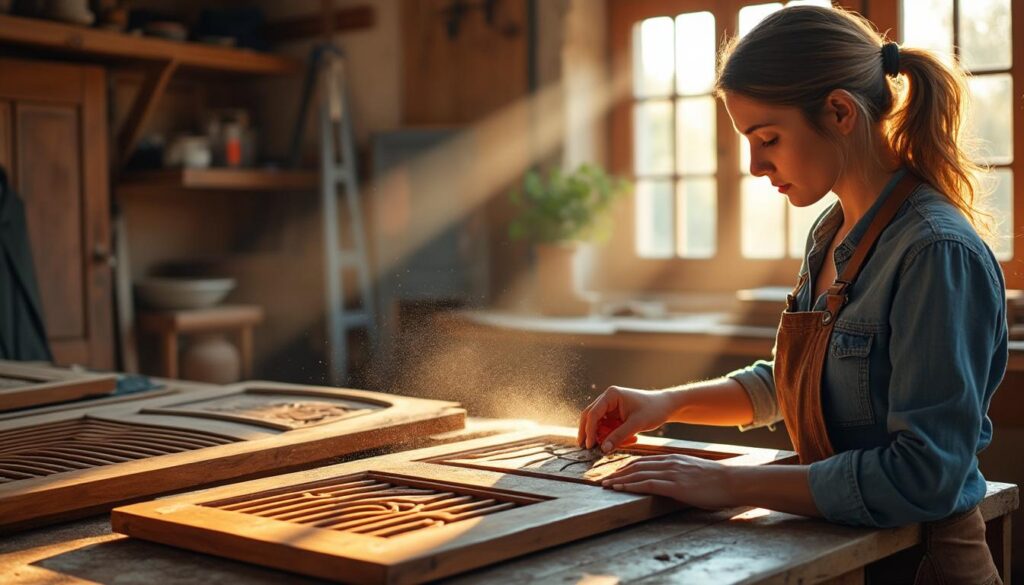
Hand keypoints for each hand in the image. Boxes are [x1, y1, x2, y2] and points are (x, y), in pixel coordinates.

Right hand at [577, 386, 673, 451]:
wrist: (667, 406)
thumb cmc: (654, 410)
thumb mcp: (636, 424)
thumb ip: (618, 436)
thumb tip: (603, 449)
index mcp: (611, 395)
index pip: (593, 413)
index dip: (589, 430)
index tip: (589, 445)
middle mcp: (608, 399)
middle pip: (590, 417)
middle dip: (589, 433)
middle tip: (587, 448)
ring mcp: (611, 406)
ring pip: (599, 424)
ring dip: (605, 436)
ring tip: (624, 444)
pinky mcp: (616, 414)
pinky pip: (608, 427)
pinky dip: (614, 436)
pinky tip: (632, 440)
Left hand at [600, 454, 735, 509]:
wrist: (732, 481)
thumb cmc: (716, 481)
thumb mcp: (694, 472)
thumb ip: (680, 473)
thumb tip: (671, 481)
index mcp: (673, 459)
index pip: (644, 461)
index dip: (627, 467)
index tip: (615, 473)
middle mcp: (669, 463)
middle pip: (636, 466)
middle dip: (618, 472)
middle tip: (603, 480)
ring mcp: (671, 473)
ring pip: (638, 473)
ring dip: (619, 479)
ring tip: (606, 485)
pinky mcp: (675, 485)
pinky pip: (647, 483)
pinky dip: (630, 485)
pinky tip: (620, 488)